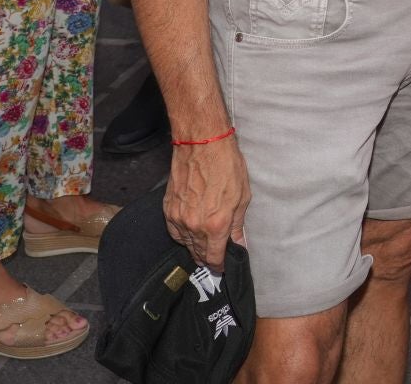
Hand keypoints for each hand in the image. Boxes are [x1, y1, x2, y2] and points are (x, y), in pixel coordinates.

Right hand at [164, 137, 250, 270]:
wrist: (202, 144)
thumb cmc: (227, 166)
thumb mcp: (242, 196)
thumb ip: (238, 225)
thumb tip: (239, 244)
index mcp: (215, 225)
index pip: (214, 257)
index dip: (219, 265)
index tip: (223, 267)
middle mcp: (194, 226)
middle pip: (198, 253)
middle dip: (207, 258)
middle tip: (215, 258)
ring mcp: (178, 218)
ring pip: (185, 244)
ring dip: (194, 248)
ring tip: (203, 247)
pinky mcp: (168, 208)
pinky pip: (173, 231)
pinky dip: (182, 236)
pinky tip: (189, 234)